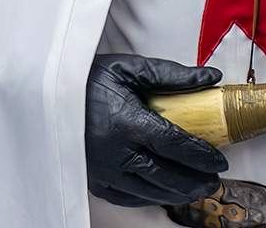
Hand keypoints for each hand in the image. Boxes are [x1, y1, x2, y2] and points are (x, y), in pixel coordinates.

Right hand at [84, 54, 226, 207]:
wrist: (45, 95)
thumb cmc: (89, 79)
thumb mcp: (131, 68)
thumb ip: (173, 75)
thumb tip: (210, 78)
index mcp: (128, 123)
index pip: (175, 145)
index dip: (200, 156)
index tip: (219, 160)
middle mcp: (116, 153)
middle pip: (165, 175)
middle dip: (195, 180)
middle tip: (214, 180)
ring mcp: (102, 170)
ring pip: (148, 191)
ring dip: (176, 193)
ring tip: (196, 189)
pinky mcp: (92, 180)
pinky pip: (126, 197)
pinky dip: (149, 197)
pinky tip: (163, 192)